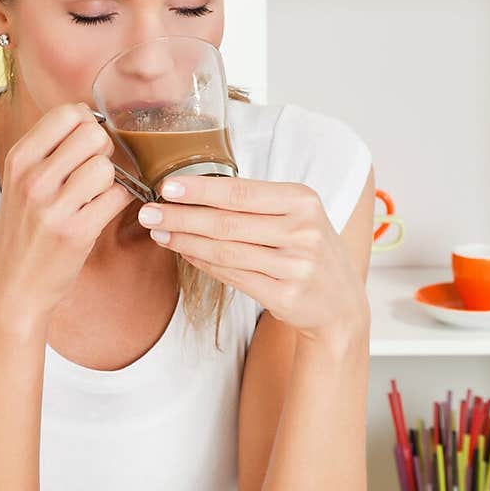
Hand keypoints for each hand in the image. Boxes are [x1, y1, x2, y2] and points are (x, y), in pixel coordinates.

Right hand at [0, 103, 134, 330]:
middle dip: (102, 152)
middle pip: (93, 135)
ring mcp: (54, 207)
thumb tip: (89, 117)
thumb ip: (47, 151)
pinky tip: (99, 214)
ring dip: (109, 181)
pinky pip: (118, 197)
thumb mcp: (18, 183)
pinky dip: (116, 203)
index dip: (87, 125)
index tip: (84, 145)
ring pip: (107, 167)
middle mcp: (33, 179)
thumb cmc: (21, 231)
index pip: (68, 113)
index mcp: (19, 160)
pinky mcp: (77, 233)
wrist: (13, 286)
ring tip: (92, 197)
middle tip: (93, 173)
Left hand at [138, 175, 368, 344]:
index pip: (240, 193)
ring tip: (160, 233)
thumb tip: (196, 192)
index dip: (200, 190)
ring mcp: (295, 266)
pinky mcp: (285, 295)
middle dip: (182, 217)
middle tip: (149, 213)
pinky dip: (204, 263)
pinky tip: (184, 253)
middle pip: (227, 223)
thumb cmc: (308, 251)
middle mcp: (302, 232)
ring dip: (186, 241)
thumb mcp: (296, 216)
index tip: (167, 187)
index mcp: (302, 201)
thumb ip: (256, 204)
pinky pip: (233, 276)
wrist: (340, 303)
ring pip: (226, 251)